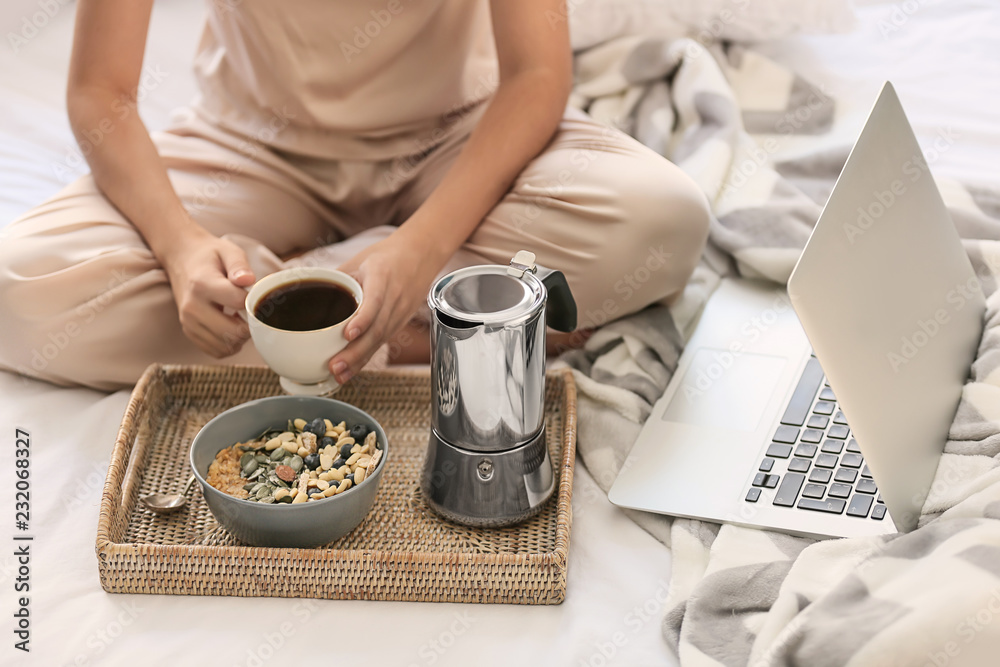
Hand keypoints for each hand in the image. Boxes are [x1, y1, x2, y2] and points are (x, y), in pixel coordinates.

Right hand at [159, 225, 254, 356]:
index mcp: (202, 285)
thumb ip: (239, 265)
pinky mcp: (189, 332)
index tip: (256, 295)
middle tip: (253, 312)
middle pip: (233, 331)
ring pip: (226, 346)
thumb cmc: (210, 255)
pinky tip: (231, 327)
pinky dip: (229, 344)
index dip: (255, 301)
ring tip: (241, 318)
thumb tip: (248, 281)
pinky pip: (217, 351)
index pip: (239, 303)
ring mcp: (188, 322)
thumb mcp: (227, 250)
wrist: (181, 259)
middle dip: (250, 325)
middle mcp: (192, 307)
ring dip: (241, 337)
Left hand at [330, 232, 441, 382]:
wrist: (421, 255)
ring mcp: (400, 312)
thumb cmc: (387, 256)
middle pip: (377, 329)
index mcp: (382, 275)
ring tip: (338, 374)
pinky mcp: (400, 323)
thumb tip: (302, 289)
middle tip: (333, 366)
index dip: (363, 319)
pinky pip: (381, 342)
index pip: (376, 300)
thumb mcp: (360, 259)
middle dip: (355, 351)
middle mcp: (394, 297)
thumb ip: (337, 277)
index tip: (348, 333)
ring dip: (359, 360)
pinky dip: (365, 357)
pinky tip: (350, 370)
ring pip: (380, 340)